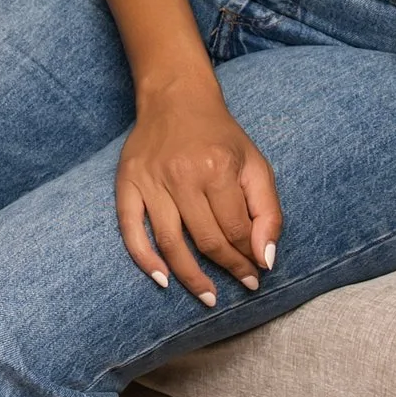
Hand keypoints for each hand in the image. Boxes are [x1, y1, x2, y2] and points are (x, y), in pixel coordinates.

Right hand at [115, 75, 282, 307]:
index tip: (257, 271)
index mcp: (219, 167)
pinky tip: (163, 280)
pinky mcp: (127, 183)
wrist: (175, 99)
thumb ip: (268, 211)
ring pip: (171, 243)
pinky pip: (131, 230)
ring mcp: (151, 180)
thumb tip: (266, 258)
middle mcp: (183, 175)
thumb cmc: (220, 136)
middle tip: (241, 283)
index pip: (237, 229)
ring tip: (208, 297)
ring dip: (191, 277)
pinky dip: (145, 260)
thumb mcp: (256, 164)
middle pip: (207, 240)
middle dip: (228, 268)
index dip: (250, 257)